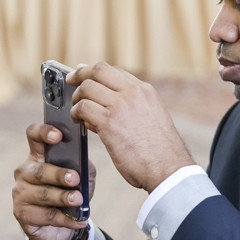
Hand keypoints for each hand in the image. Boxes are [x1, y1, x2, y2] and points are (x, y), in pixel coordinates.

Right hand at [12, 123, 96, 239]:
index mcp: (37, 155)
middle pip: (39, 170)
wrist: (60, 226)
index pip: (34, 136)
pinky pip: (45, 215)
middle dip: (58, 174)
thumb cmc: (68, 193)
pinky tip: (79, 220)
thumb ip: (82, 167)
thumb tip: (83, 166)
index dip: (44, 132)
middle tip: (75, 179)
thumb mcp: (80, 177)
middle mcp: (25, 172)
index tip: (58, 136)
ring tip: (78, 200)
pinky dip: (65, 219)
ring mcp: (20, 193)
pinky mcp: (22, 214)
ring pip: (42, 194)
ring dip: (62, 197)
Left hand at [69, 62, 194, 192]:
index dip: (94, 72)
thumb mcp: (151, 117)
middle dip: (80, 75)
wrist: (168, 169)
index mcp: (144, 91)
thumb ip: (133, 107)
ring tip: (77, 112)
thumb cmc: (160, 152)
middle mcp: (133, 93)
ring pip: (87, 88)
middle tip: (70, 82)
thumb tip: (108, 104)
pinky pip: (83, 108)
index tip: (83, 75)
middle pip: (97, 70)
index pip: (113, 71)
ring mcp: (120, 105)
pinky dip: (76, 113)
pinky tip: (79, 122)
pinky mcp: (109, 122)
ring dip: (77, 98)